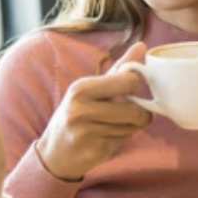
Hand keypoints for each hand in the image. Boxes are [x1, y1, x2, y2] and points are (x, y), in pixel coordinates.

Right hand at [36, 42, 151, 180]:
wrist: (54, 151)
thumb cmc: (77, 114)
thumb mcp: (91, 88)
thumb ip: (118, 69)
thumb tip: (142, 46)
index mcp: (81, 89)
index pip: (129, 81)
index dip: (136, 86)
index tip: (131, 90)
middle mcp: (81, 110)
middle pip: (136, 111)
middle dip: (141, 114)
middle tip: (131, 113)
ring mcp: (87, 133)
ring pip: (132, 128)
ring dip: (131, 127)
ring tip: (114, 125)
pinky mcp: (95, 152)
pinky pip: (124, 141)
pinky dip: (121, 140)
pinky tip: (106, 138)